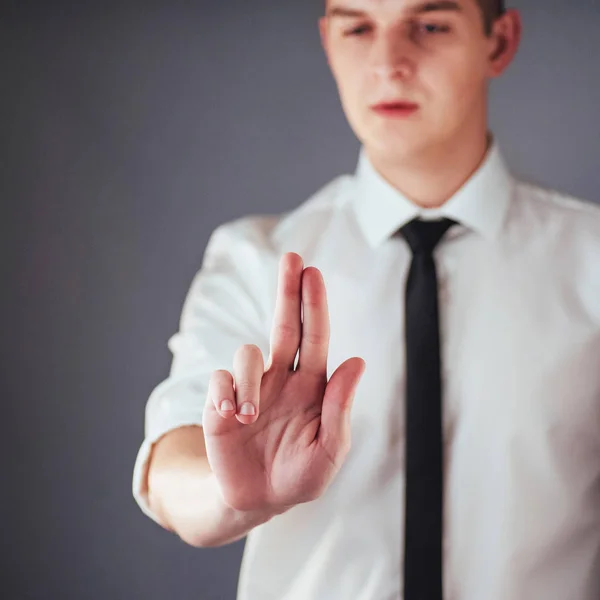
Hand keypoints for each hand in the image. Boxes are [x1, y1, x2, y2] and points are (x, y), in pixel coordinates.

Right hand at [202, 252, 365, 513]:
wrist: (257, 499)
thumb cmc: (300, 475)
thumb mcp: (329, 450)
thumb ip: (341, 407)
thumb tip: (357, 361)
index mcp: (312, 384)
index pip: (314, 336)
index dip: (313, 305)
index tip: (312, 272)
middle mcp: (282, 376)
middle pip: (284, 325)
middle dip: (288, 291)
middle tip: (292, 257)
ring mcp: (251, 386)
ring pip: (247, 353)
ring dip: (250, 381)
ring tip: (250, 415)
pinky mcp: (221, 400)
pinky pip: (220, 380)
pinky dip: (225, 396)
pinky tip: (231, 419)